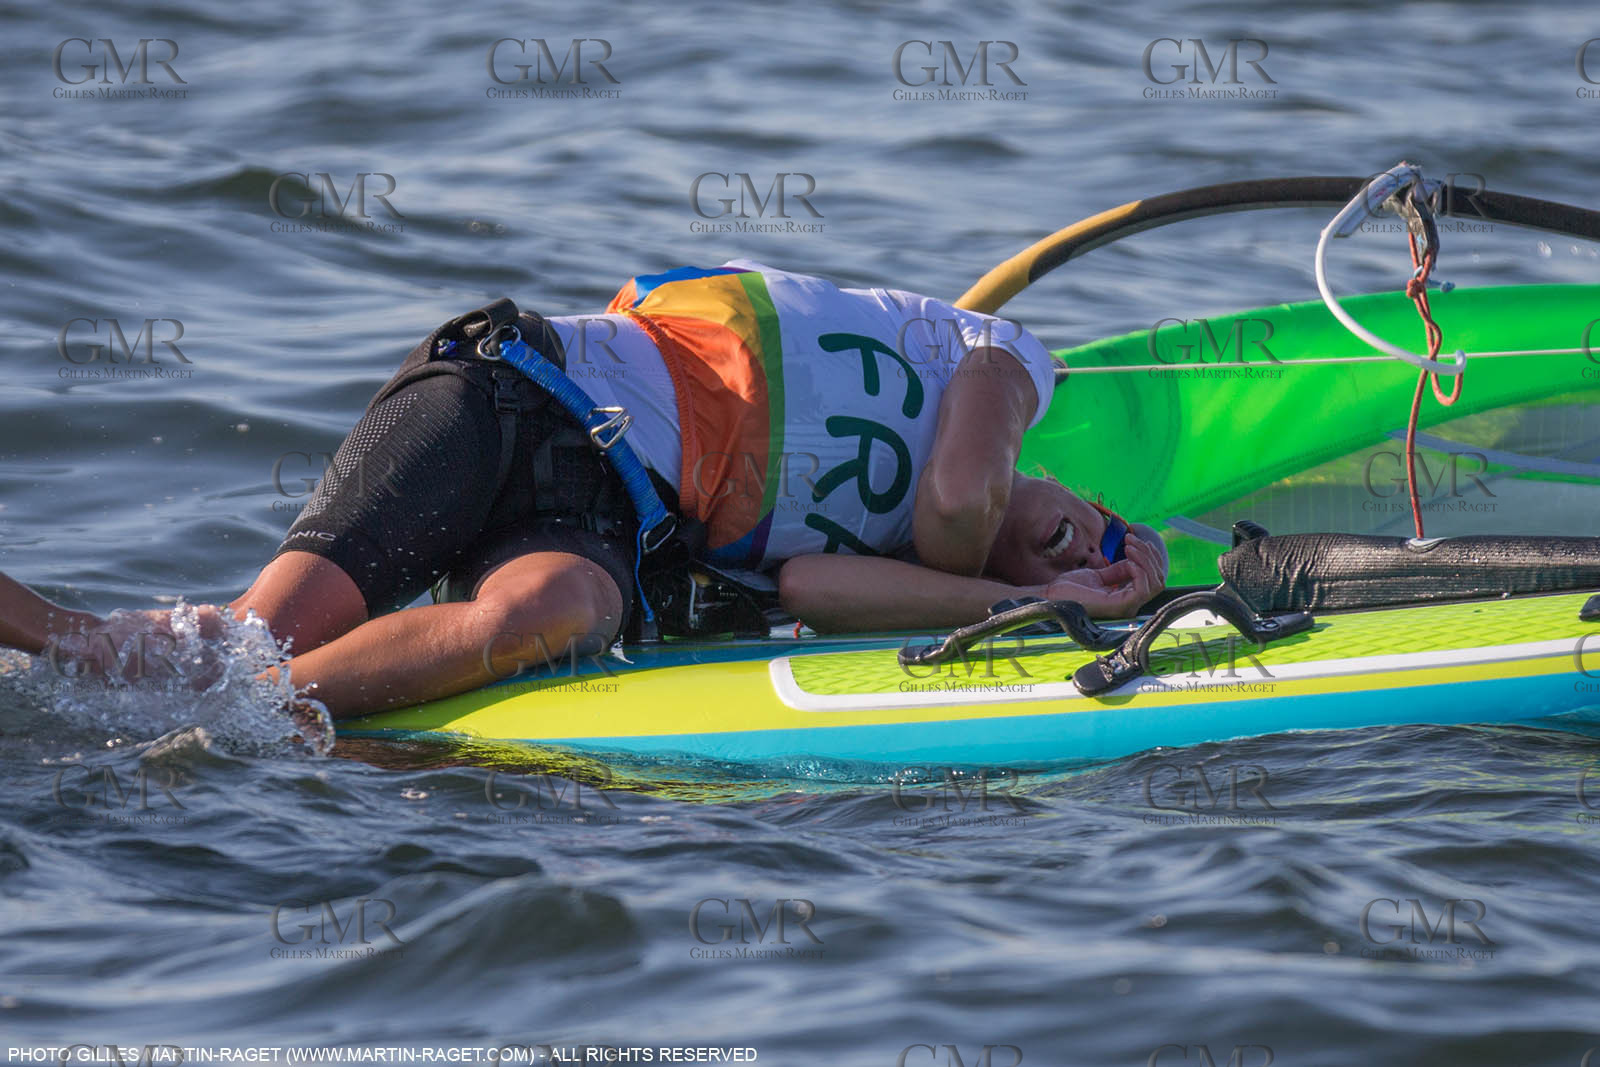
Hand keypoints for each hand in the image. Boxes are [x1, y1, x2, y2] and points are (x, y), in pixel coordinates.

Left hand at [1039, 534, 1165, 617]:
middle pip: (1158, 579)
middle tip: (1131, 539)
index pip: (1152, 579)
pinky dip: (1140, 569)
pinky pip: (1143, 588)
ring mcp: (1127, 607)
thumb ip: (1118, 571)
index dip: (1148, 557)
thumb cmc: (1070, 588)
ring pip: (1155, 582)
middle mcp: (1130, 605)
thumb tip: (1134, 560)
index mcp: (1126, 599)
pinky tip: (1128, 558)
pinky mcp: (1120, 606)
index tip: (1131, 540)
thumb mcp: (1099, 575)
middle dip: (1149, 555)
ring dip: (1146, 559)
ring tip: (1129, 545)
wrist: (1052, 595)